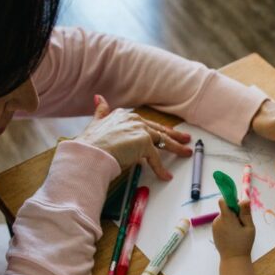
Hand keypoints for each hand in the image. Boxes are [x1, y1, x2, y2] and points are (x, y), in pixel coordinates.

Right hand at [75, 94, 191, 179]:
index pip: (146, 123)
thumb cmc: (90, 144)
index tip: (167, 132)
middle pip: (158, 129)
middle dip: (174, 135)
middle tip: (185, 139)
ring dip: (176, 148)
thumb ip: (100, 111)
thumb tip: (98, 98)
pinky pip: (156, 158)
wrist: (89, 154)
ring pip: (163, 141)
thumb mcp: (95, 123)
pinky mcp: (144, 142)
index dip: (158, 129)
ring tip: (186, 153)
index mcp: (124, 115)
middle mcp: (134, 119)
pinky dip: (161, 169)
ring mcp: (140, 130)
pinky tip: (165, 175)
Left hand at [212, 199, 255, 258]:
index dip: (231, 200)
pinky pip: (221, 223)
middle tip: (242, 223)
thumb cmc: (244, 244)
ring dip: (231, 219)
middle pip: (225, 209)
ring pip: (224, 216)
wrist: (233, 259)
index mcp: (226, 218)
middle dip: (234, 212)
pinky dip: (227, 225)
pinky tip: (232, 235)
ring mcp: (215, 226)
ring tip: (238, 231)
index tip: (239, 207)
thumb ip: (246, 213)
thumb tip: (245, 199)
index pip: (223, 201)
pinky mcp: (214, 231)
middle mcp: (218, 220)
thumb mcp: (249, 227)